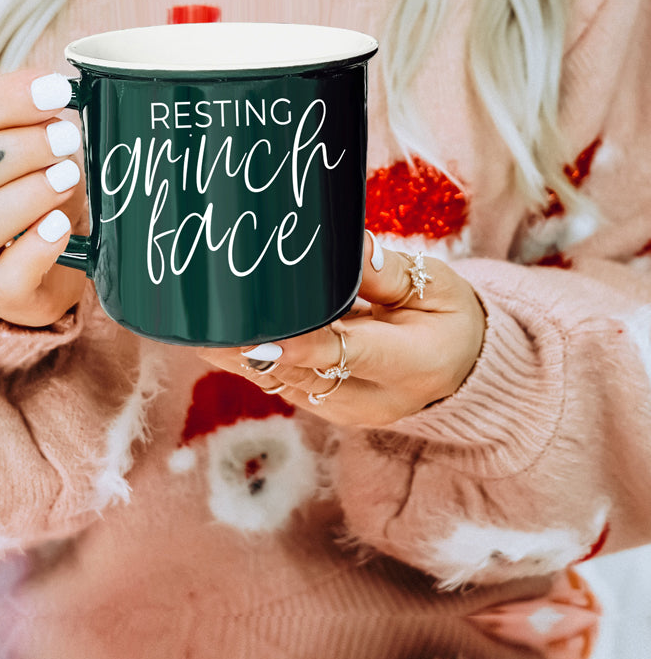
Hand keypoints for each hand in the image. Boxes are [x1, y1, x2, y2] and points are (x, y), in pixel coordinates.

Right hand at [0, 69, 85, 326]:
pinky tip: (61, 226)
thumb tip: (82, 81)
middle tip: (68, 138)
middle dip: (14, 149)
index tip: (57, 90)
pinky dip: (34, 250)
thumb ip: (43, 116)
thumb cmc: (42, 183)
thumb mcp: (39, 142)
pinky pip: (3, 282)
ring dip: (21, 199)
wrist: (55, 256)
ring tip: (69, 178)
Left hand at [197, 233, 485, 425]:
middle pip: (301, 373)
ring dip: (238, 355)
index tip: (259, 334)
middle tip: (209, 319)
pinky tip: (216, 333)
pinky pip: (278, 382)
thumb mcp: (437, 286)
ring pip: (281, 382)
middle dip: (251, 348)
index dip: (299, 346)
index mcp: (412, 365)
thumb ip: (388, 272)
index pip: (347, 355)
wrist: (460, 369)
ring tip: (199, 323)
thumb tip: (348, 249)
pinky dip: (249, 359)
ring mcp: (343, 410)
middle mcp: (373, 399)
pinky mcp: (322, 405)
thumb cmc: (448, 317)